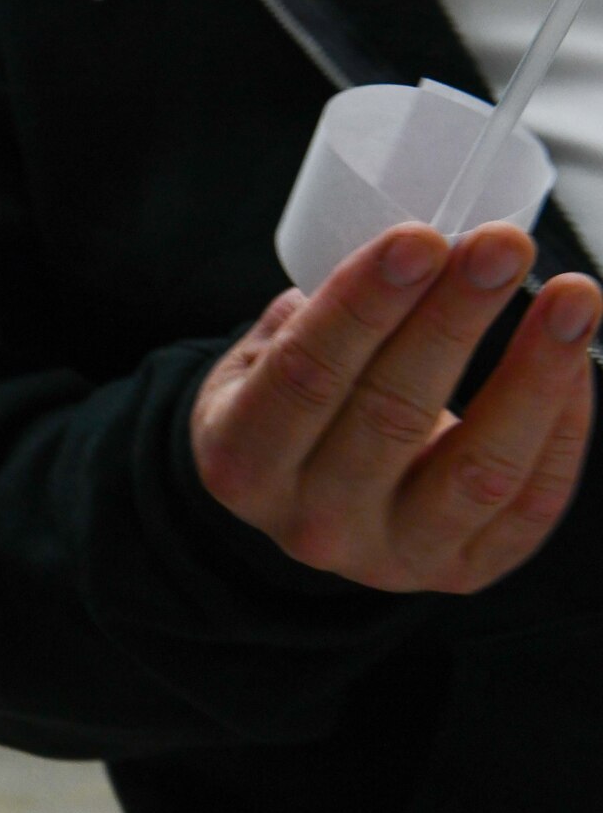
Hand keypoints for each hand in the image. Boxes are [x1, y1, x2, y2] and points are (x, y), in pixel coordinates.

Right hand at [193, 222, 600, 593]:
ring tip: (573, 296)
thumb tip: (410, 260)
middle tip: (501, 246)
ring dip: (534, 374)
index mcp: (242, 462)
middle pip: (391, 416)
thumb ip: (312, 321)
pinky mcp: (463, 573)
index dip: (363, 305)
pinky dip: (562, 424)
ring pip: (477, 470)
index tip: (419, 239)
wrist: (298, 504)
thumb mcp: (257, 362)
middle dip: (454, 320)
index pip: (304, 376)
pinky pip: (531, 503)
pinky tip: (574, 357)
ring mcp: (391, 556)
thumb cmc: (284, 408)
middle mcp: (311, 522)